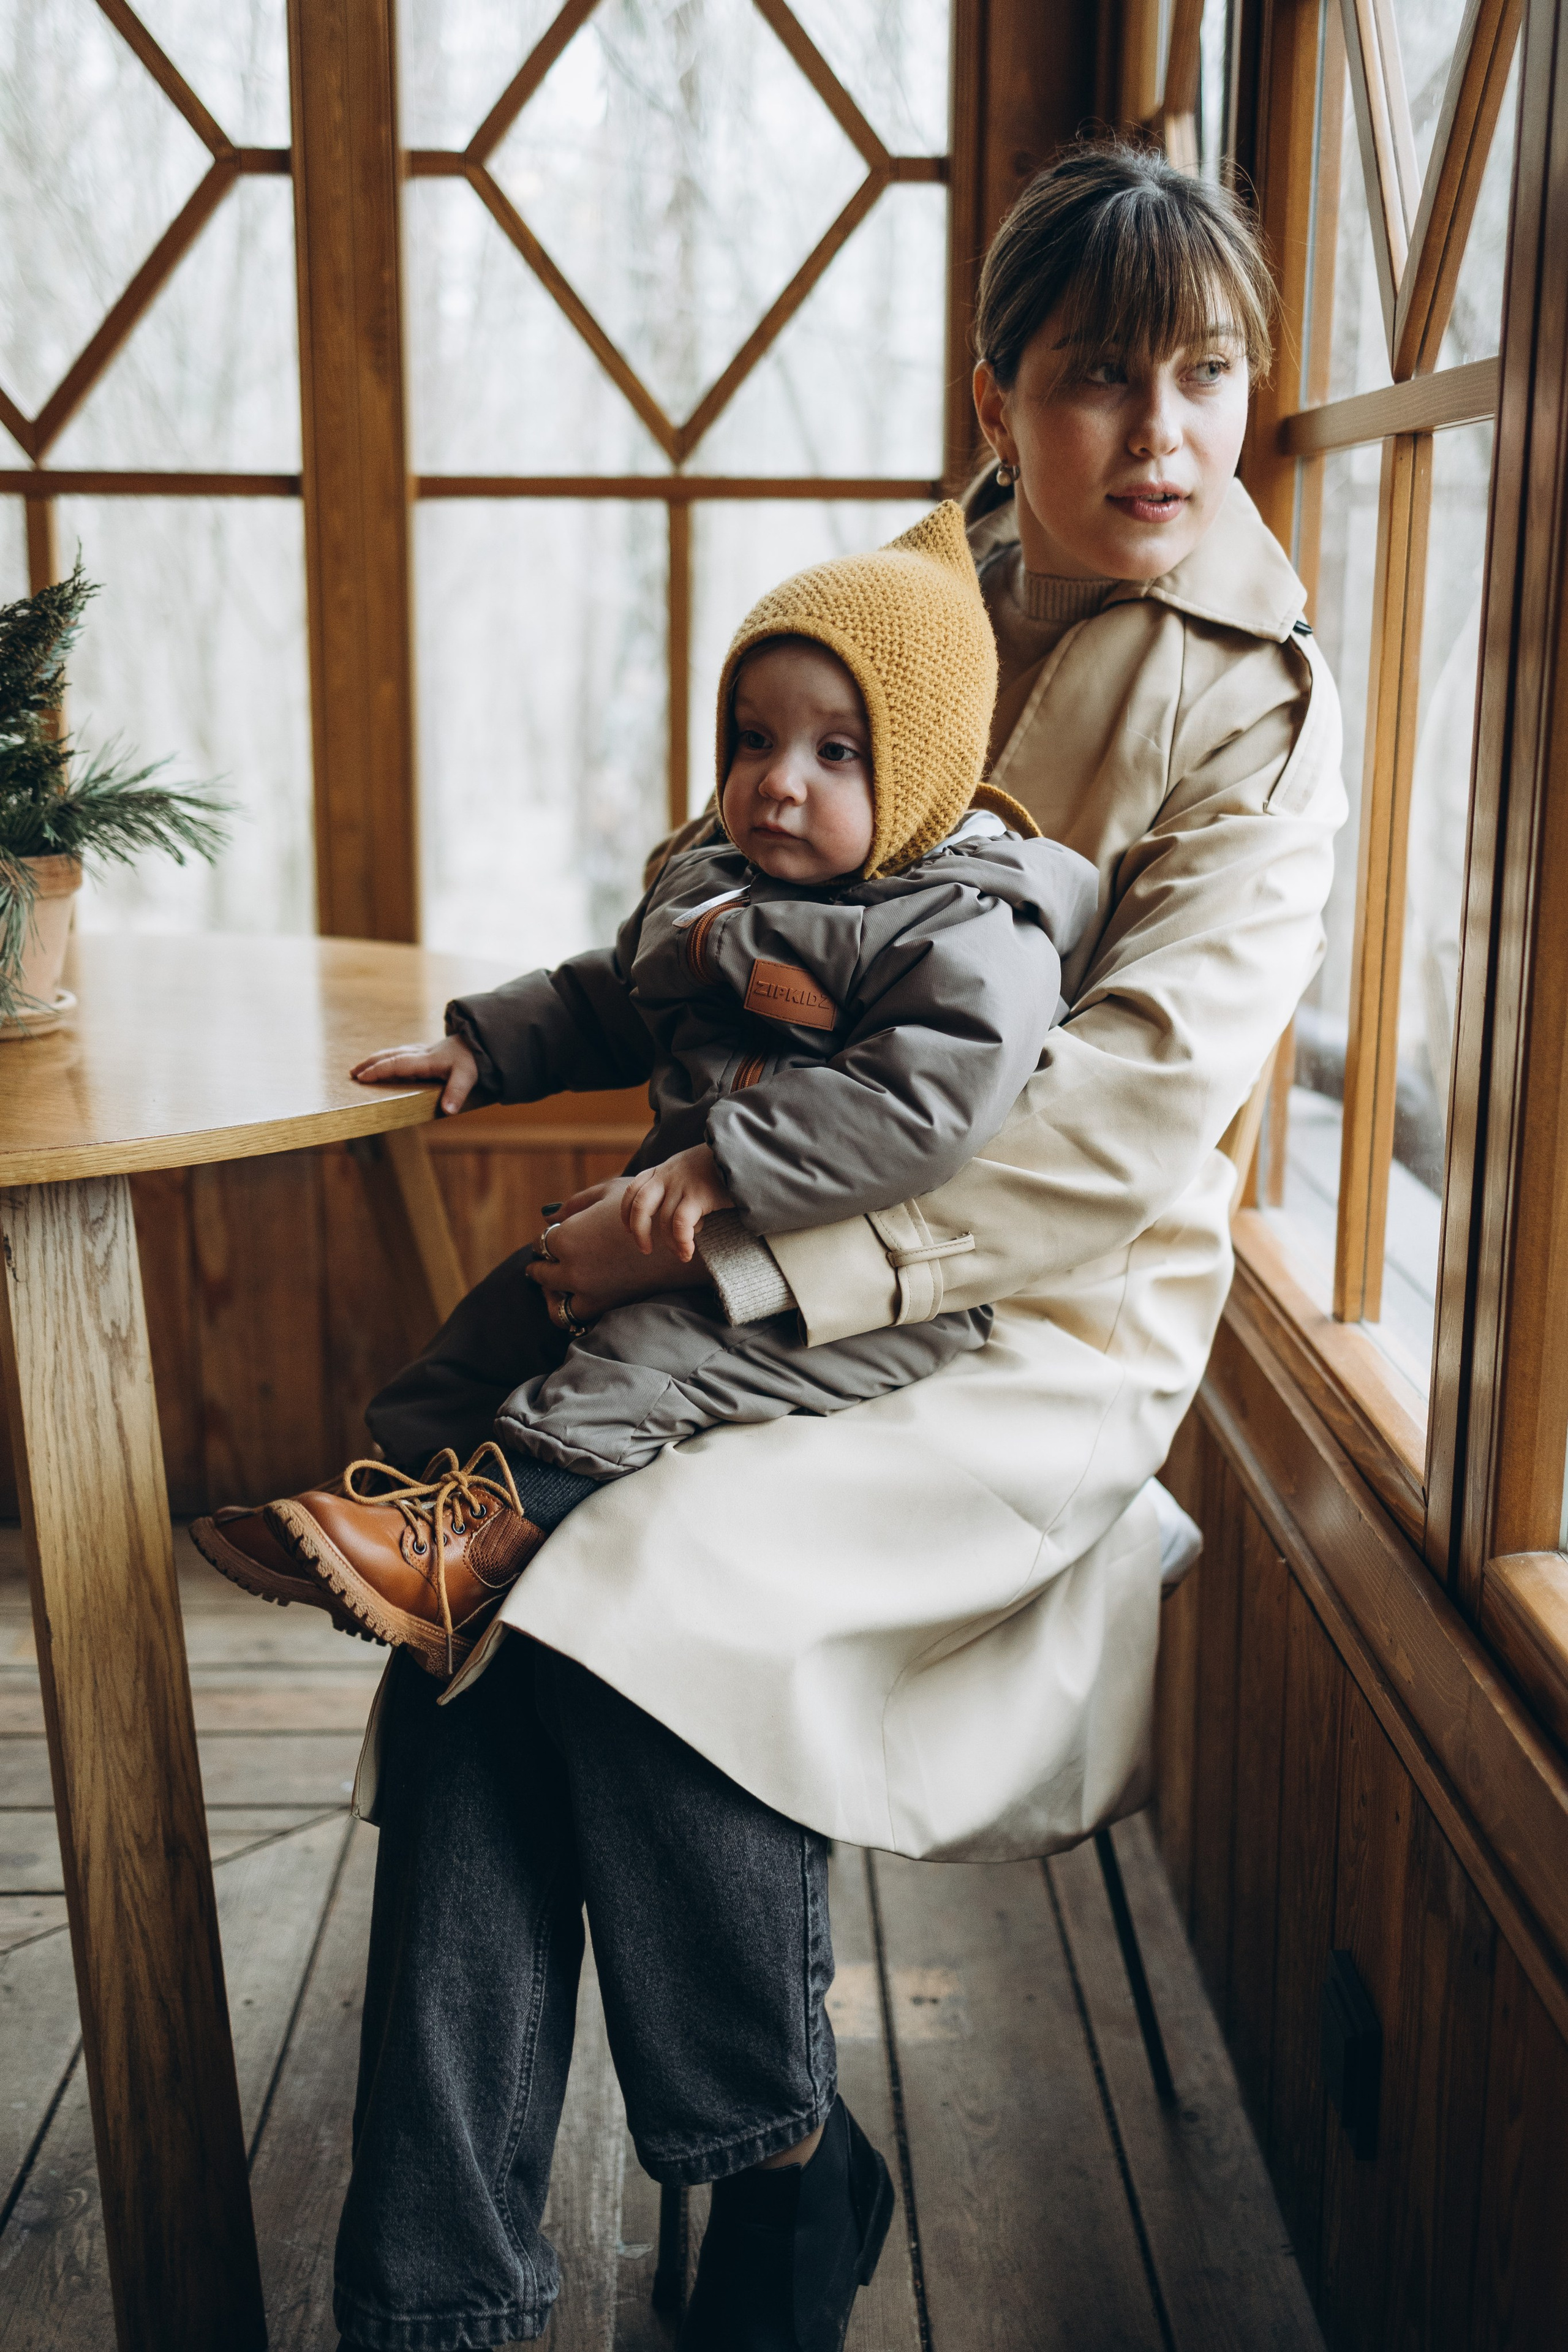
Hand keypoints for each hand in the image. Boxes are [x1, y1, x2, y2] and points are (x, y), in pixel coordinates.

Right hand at [351, 1036, 478, 1116]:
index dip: (379, 1071)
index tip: (361, 1077)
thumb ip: (456, 1093)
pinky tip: (382, 1064)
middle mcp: (420, 1054)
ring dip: (376, 1060)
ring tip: (360, 1069)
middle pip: (390, 1056)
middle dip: (370, 1064)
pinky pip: (400, 1053)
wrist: (481, 1041)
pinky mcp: (425, 1052)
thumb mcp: (467, 1077)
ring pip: (393, 1053)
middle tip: (352, 1074)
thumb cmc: (473, 1060)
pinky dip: (386, 1058)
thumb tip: (448, 1111)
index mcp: (427, 1060)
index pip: (397, 1065)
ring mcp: (422, 1051)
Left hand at [526, 1177, 711, 1313]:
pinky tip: (581, 1298)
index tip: (552, 1240)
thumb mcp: (610, 1193)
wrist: (685, 1239)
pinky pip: (576, 1318)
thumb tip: (549, 1217)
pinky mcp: (606, 1308)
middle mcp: (572, 1269)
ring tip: (555, 1290)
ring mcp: (589, 1293)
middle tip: (539, 1267)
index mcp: (567, 1237)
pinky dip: (573, 1310)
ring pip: (555, 1304)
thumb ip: (575, 1202)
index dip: (548, 1239)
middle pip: (541, 1274)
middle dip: (540, 1269)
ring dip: (552, 1296)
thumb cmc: (649, 1206)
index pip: (542, 1243)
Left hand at [621, 1144, 734, 1261]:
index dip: (626, 1213)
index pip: (632, 1191)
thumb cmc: (719, 1166)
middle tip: (645, 1250)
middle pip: (639, 1207)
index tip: (629, 1230)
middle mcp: (667, 1175)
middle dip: (638, 1232)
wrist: (743, 1153)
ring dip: (670, 1244)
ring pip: (663, 1221)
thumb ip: (676, 1184)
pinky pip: (681, 1225)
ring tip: (682, 1255)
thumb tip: (669, 1215)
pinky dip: (682, 1242)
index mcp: (662, 1170)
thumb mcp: (689, 1168)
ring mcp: (682, 1184)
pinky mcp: (698, 1194)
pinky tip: (689, 1251)